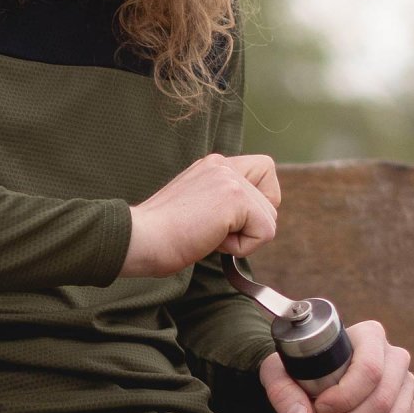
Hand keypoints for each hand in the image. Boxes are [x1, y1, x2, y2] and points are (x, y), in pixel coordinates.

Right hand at [121, 153, 280, 276]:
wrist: (142, 238)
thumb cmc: (161, 233)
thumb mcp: (196, 205)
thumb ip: (222, 201)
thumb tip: (250, 219)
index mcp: (213, 165)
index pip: (264, 169)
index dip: (261, 199)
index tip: (235, 218)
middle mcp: (223, 165)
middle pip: (271, 200)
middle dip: (250, 226)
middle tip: (214, 231)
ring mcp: (229, 179)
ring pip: (269, 219)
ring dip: (243, 238)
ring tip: (208, 235)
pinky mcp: (234, 197)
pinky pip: (265, 232)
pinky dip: (242, 247)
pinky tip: (212, 240)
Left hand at [258, 320, 413, 412]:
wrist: (313, 380)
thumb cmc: (299, 370)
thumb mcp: (279, 372)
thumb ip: (282, 391)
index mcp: (369, 336)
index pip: (370, 369)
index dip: (345, 397)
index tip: (319, 409)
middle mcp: (396, 359)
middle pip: (383, 401)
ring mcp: (406, 388)